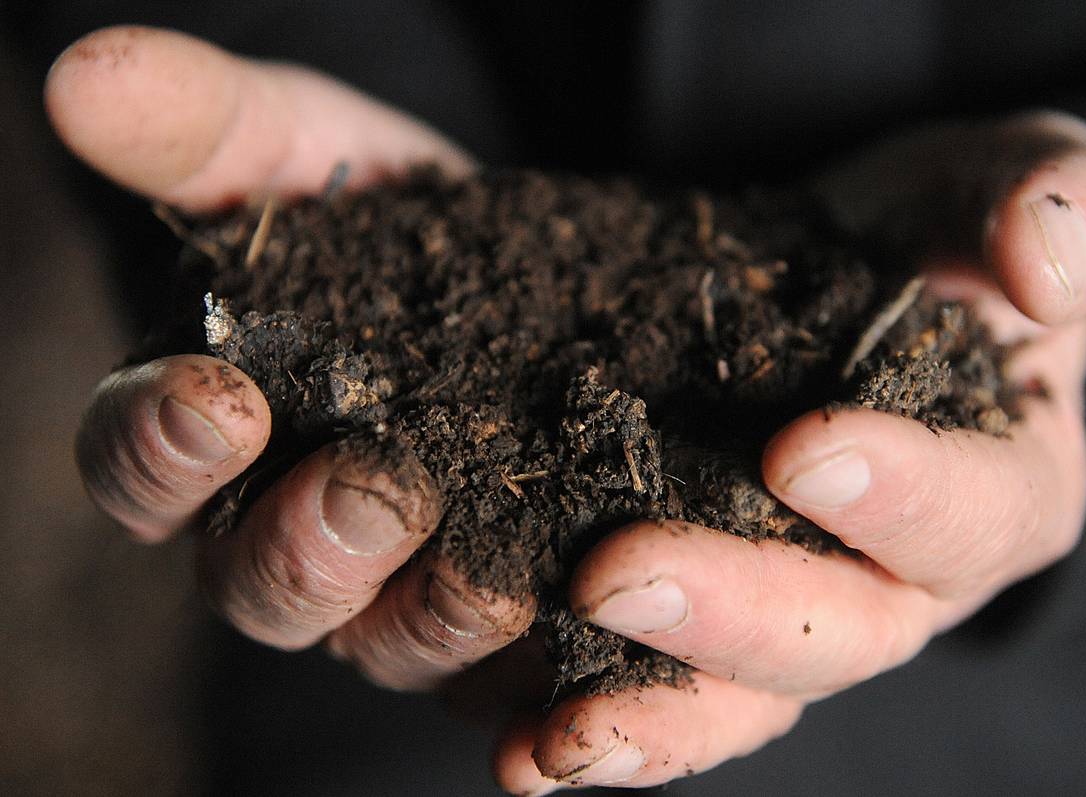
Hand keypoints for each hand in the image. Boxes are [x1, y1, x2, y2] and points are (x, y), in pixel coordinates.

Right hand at [62, 26, 534, 689]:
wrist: (569, 268)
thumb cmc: (410, 218)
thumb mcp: (317, 149)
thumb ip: (209, 130)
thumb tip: (83, 76)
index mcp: (222, 445)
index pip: (142, 471)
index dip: (161, 447)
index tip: (216, 396)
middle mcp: (301, 541)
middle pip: (266, 587)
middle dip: (307, 548)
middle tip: (368, 492)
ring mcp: (409, 597)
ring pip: (393, 647)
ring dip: (430, 620)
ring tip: (490, 578)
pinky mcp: (517, 630)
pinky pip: (518, 684)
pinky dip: (542, 697)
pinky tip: (575, 680)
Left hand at [491, 112, 1085, 792]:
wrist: (833, 267)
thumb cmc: (935, 233)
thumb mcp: (1007, 185)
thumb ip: (1063, 204)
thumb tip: (1056, 264)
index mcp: (999, 489)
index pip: (972, 512)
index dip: (898, 495)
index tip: (801, 453)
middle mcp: (899, 581)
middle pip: (833, 630)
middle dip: (728, 612)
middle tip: (616, 576)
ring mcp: (795, 606)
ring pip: (739, 693)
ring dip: (647, 717)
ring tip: (552, 737)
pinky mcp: (706, 612)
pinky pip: (660, 686)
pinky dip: (592, 711)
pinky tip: (513, 738)